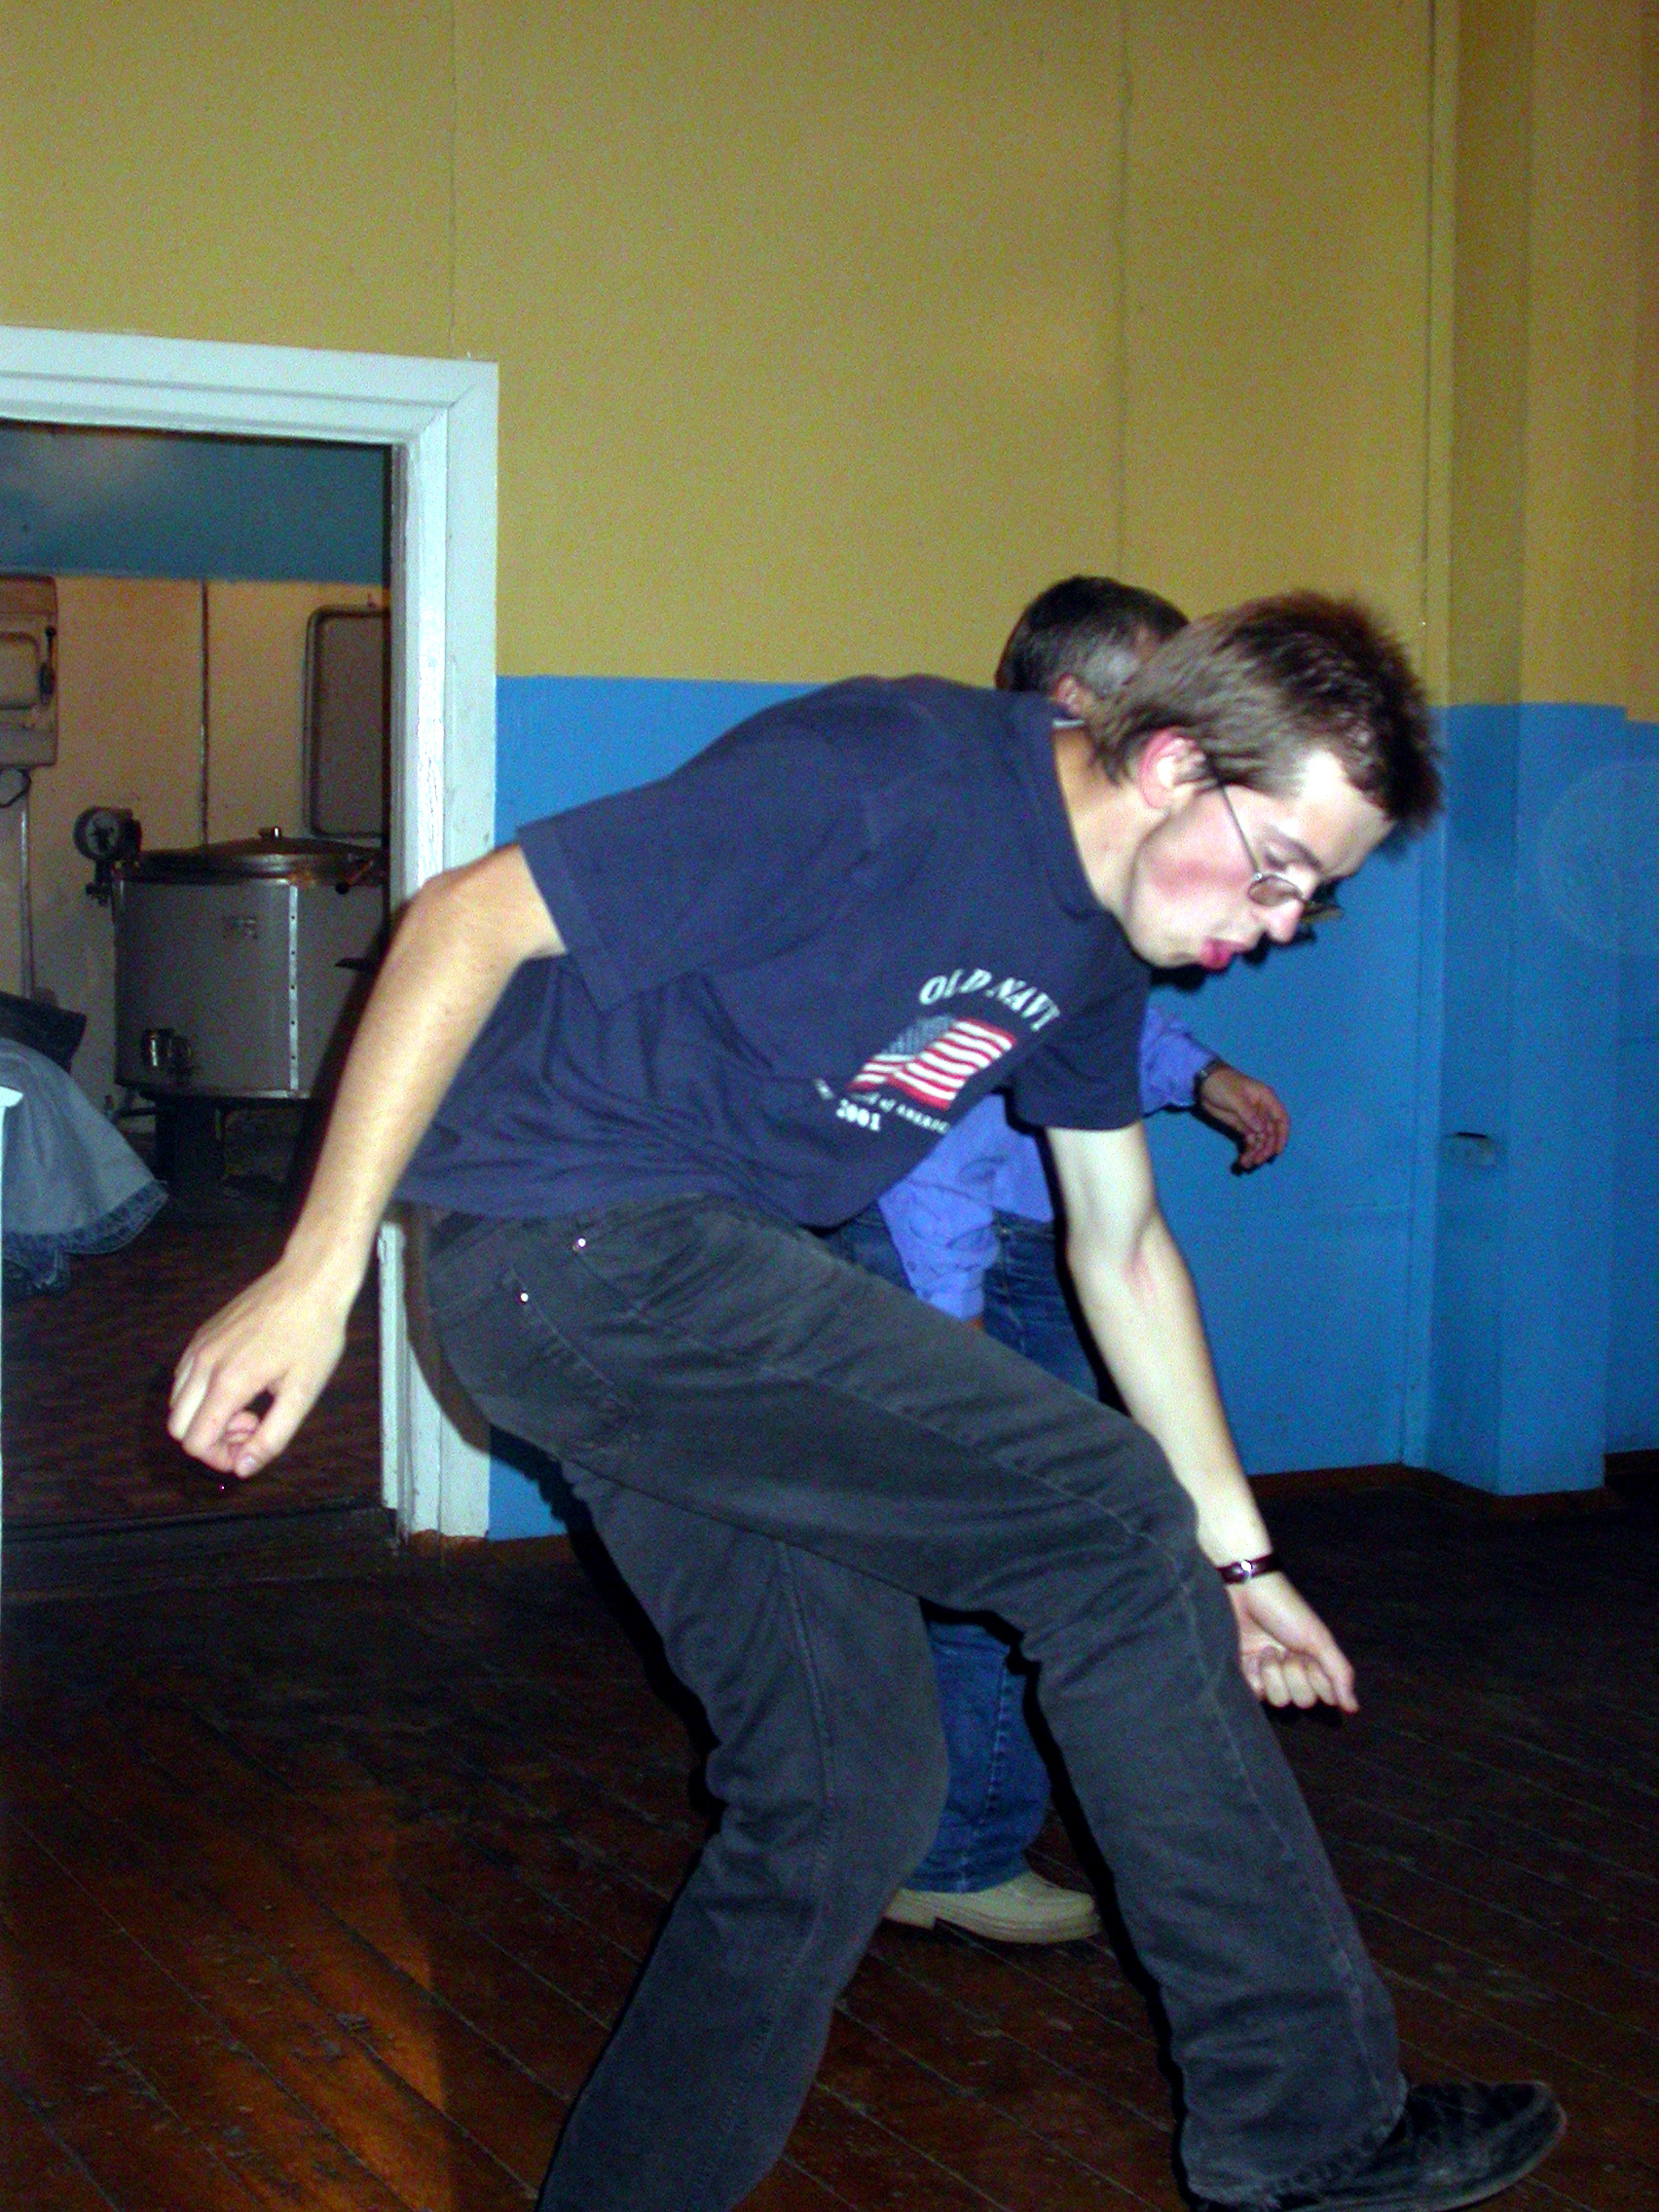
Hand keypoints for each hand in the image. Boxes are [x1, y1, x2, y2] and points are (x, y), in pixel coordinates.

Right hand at [168, 1255, 354, 1478]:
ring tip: (249, 1404)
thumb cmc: (314, 1334)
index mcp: (228, 1381)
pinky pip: (184, 1378)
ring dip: (205, 1416)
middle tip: (252, 1424)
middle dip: (210, 1440)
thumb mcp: (304, 1392)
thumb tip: (243, 1469)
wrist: (310, 1279)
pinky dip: (202, 1394)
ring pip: (177, 1403)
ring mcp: (199, 1346)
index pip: (195, 1442)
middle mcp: (203, 1363)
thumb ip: (273, 1436)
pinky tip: (240, 1382)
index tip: (252, 1443)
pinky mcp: (202, 1334)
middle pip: (177, 1427)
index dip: (220, 1458)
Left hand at [1196, 1063, 1289, 1169]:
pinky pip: (1250, 1141)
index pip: (1280, 1118)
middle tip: (1257, 1160)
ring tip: (1247, 1164)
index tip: (1277, 1150)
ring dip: (1257, 1152)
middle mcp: (1263, 1111)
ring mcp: (1253, 1120)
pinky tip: (1243, 1160)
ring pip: (1261, 1139)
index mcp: (1266, 1099)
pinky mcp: (1242, 1126)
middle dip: (1266, 1148)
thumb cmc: (1222, 1084)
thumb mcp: (1235, 1097)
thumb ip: (1248, 1114)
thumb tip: (1261, 1129)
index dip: (1282, 1135)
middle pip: (1271, 1133)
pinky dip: (1248, 1151)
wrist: (1204, 1083)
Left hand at [1226, 1573, 1356, 1711]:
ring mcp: (1270, 1675)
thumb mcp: (1318, 1639)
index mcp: (1315, 1663)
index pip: (1326, 1696)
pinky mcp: (1247, 1673)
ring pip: (1279, 1701)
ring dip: (1272, 1673)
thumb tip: (1354, 1709)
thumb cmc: (1286, 1610)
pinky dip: (1254, 1675)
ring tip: (1267, 1649)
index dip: (1319, 1681)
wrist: (1245, 1591)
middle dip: (1294, 1674)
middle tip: (1286, 1650)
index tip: (1311, 1658)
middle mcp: (1294, 1672)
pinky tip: (1251, 1656)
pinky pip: (1255, 1694)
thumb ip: (1339, 1673)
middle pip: (1302, 1701)